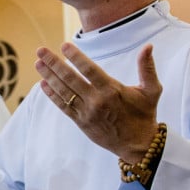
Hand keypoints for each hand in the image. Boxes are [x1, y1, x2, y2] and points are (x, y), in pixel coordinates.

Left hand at [35, 43, 161, 163]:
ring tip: (38, 63)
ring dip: (49, 76)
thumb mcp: (152, 90)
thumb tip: (148, 46)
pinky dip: (52, 95)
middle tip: (41, 50)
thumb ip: (147, 68)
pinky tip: (43, 84)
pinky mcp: (81, 122)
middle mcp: (96, 101)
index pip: (89, 70)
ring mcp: (87, 112)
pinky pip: (63, 106)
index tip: (64, 45)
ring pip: (64, 92)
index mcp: (112, 90)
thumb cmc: (144, 115)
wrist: (138, 144)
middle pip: (70, 79)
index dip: (75, 57)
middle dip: (54, 63)